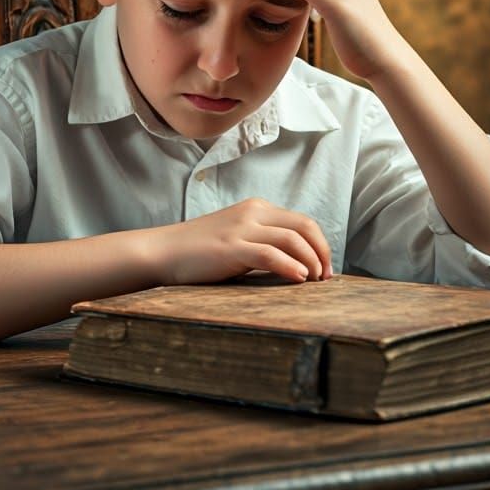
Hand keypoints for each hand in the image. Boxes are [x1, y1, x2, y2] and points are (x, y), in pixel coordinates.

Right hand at [156, 199, 331, 285]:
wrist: (163, 251)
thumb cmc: (199, 252)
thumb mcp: (237, 239)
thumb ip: (263, 243)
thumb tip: (297, 265)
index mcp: (256, 209)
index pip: (302, 222)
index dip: (320, 245)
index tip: (325, 269)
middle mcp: (252, 213)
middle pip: (304, 226)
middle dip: (322, 251)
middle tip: (326, 277)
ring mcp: (241, 228)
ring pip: (292, 238)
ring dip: (311, 261)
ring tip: (314, 281)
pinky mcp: (231, 247)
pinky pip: (270, 254)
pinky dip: (290, 266)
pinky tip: (298, 279)